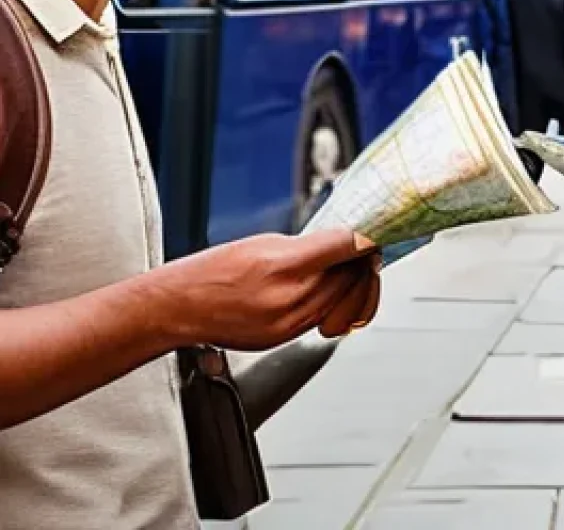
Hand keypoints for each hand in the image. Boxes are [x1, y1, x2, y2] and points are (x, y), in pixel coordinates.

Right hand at [157, 229, 382, 350]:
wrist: (180, 308)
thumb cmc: (214, 270)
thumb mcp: (263, 243)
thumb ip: (307, 246)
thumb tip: (341, 246)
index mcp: (282, 265)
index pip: (343, 248)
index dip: (362, 239)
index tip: (372, 234)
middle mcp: (289, 298)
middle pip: (349, 277)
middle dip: (361, 261)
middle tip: (365, 250)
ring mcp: (288, 324)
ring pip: (343, 301)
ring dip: (353, 284)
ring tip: (351, 269)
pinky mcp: (285, 339)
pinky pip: (324, 319)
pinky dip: (333, 304)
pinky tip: (329, 291)